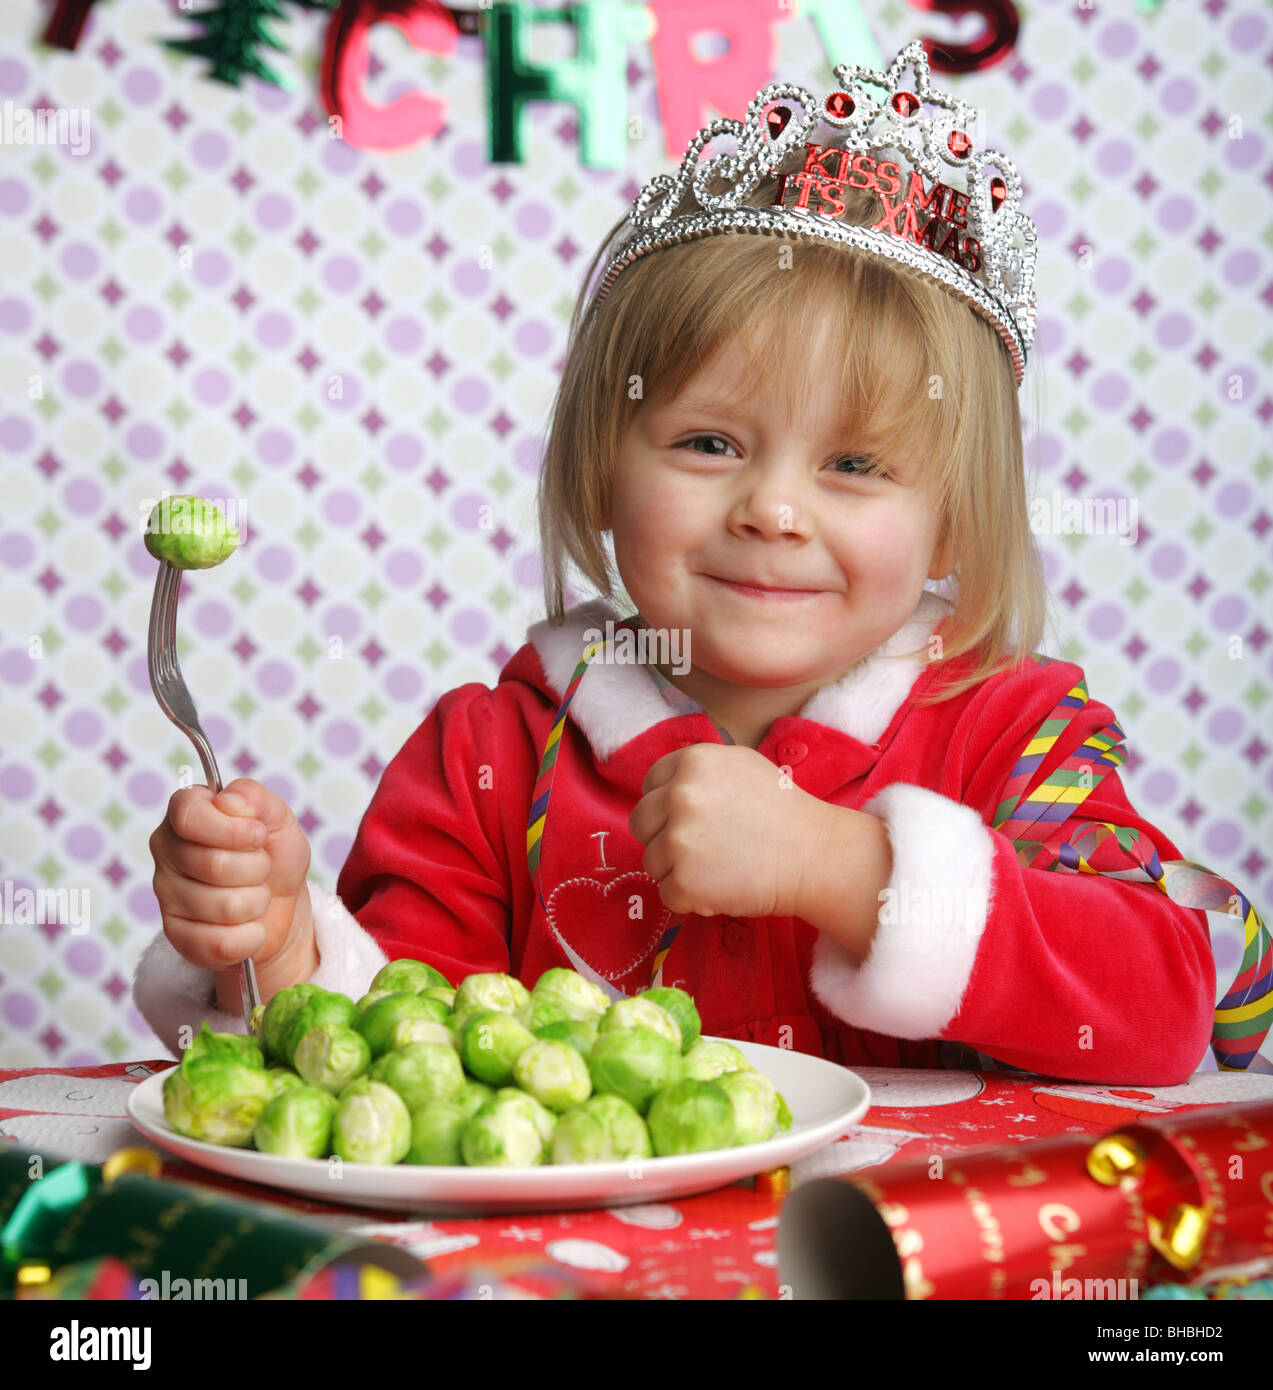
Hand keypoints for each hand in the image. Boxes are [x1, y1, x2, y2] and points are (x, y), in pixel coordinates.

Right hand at [149, 777, 311, 973]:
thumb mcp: (277, 817)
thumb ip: (254, 797)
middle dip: (257, 868)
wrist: (284, 904)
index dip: (232, 830)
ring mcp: (167, 896)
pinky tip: (247, 925)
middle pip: (214, 864)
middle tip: (260, 868)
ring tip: (254, 894)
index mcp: (186, 815)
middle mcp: (167, 853)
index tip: (257, 835)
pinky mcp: (178, 936)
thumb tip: (228, 800)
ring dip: (256, 902)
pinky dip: (250, 936)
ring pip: (224, 906)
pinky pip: (221, 943)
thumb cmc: (274, 855)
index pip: (189, 816)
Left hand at [628, 743, 831, 919]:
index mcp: (692, 762)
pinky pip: (667, 893)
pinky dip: (690, 897)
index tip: (690, 819)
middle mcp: (680, 795)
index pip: (649, 785)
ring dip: (677, 869)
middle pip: (641, 822)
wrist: (814, 855)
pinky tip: (722, 886)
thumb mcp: (739, 766)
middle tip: (701, 847)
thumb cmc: (782, 812)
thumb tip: (662, 789)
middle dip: (663, 836)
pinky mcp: (684, 880)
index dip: (666, 805)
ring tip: (719, 866)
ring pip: (651, 861)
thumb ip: (697, 772)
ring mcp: (678, 839)